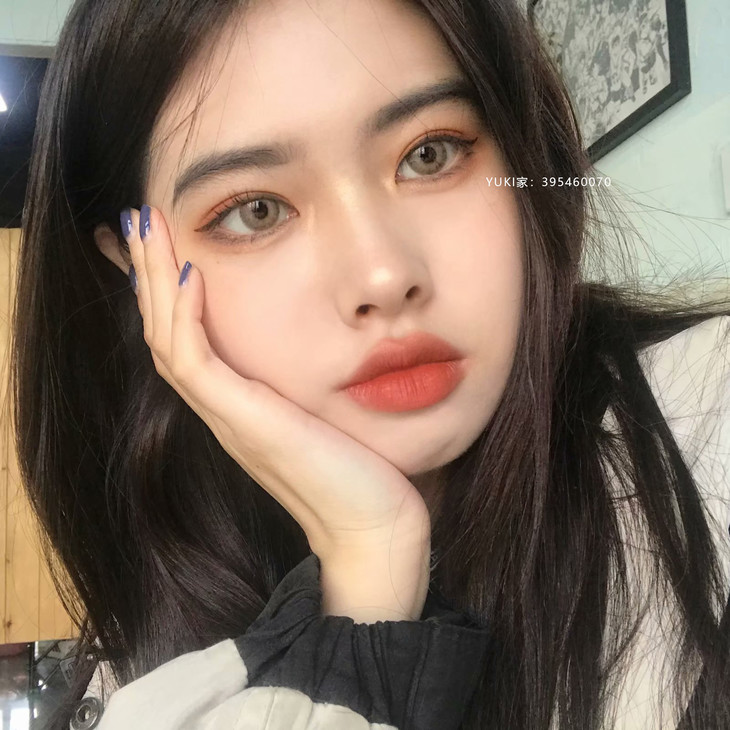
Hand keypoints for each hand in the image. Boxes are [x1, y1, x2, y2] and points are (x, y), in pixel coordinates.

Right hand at [120, 205, 430, 574]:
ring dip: (153, 280)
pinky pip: (196, 362)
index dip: (167, 291)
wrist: (374, 529)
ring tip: (146, 224)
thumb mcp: (329, 413)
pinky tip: (188, 273)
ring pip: (167, 340)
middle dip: (148, 272)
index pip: (186, 339)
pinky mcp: (244, 423)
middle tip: (139, 216)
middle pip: (165, 331)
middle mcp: (223, 410)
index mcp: (239, 407)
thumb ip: (311, 384)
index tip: (164, 241)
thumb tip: (336, 344)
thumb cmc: (363, 473)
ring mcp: (228, 418)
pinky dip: (185, 316)